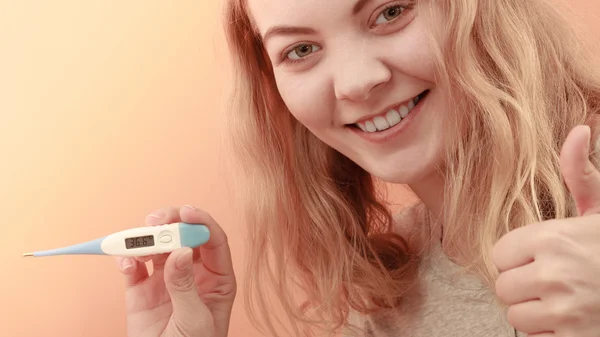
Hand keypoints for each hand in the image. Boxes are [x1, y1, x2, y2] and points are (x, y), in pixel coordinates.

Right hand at [115, 205, 235, 336]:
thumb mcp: (195, 320)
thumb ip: (185, 286)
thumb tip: (180, 252)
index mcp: (217, 278)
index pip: (213, 240)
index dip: (201, 221)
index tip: (185, 212)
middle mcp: (192, 273)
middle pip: (183, 236)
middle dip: (170, 224)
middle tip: (154, 221)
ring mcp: (166, 279)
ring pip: (157, 247)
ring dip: (145, 240)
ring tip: (137, 245)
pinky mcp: (141, 290)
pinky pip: (133, 266)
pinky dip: (125, 259)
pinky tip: (124, 262)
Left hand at [493, 125, 599, 336]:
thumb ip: (580, 174)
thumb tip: (579, 127)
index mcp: (553, 238)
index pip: (499, 255)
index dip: (517, 257)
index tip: (540, 256)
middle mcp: (555, 274)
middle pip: (503, 287)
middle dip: (523, 285)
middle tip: (552, 280)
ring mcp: (566, 311)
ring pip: (516, 316)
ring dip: (535, 311)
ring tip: (562, 300)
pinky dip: (551, 333)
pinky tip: (572, 319)